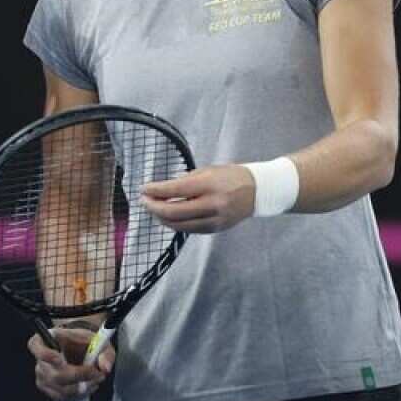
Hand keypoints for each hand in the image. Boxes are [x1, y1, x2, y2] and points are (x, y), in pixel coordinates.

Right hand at [27, 325, 115, 400]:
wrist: (78, 350)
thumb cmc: (82, 342)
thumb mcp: (96, 340)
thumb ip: (104, 351)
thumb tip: (104, 368)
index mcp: (47, 339)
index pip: (35, 346)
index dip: (45, 354)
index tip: (60, 359)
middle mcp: (40, 359)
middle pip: (54, 375)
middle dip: (79, 377)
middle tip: (97, 373)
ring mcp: (42, 376)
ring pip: (61, 389)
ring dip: (82, 388)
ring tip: (96, 379)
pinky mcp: (48, 388)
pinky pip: (63, 397)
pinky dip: (79, 394)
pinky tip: (88, 386)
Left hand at [141, 164, 256, 232]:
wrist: (257, 191)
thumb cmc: (230, 176)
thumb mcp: (207, 170)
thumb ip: (185, 181)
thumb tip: (161, 191)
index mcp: (209, 184)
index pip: (175, 190)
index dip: (155, 190)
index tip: (143, 188)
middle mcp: (212, 204)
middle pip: (173, 211)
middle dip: (154, 207)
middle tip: (144, 201)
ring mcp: (215, 219)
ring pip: (179, 225)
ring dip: (162, 218)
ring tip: (153, 210)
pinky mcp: (216, 229)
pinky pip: (190, 229)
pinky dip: (175, 224)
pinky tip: (168, 217)